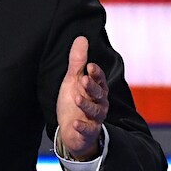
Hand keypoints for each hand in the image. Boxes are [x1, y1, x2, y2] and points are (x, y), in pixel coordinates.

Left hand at [56, 36, 108, 160]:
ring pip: (94, 111)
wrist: (71, 129)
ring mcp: (95, 118)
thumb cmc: (74, 101)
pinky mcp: (88, 132)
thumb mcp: (73, 80)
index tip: (90, 66)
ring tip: (76, 98)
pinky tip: (74, 123)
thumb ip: (77, 61)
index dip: (96, 73)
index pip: (99, 79)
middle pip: (99, 94)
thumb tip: (81, 38)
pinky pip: (88, 129)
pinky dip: (82, 127)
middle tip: (83, 80)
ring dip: (86, 104)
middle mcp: (99, 103)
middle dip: (92, 86)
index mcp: (96, 89)